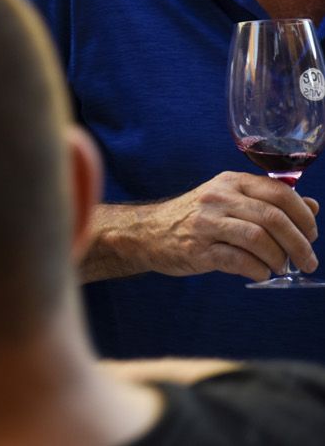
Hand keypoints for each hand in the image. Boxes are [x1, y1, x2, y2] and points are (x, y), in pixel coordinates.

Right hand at [103, 171, 320, 281]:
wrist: (147, 232)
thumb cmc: (195, 218)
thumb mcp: (230, 200)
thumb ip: (268, 201)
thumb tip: (312, 206)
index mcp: (230, 182)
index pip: (279, 192)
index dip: (303, 215)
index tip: (312, 234)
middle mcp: (218, 198)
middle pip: (272, 217)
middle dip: (299, 244)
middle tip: (309, 261)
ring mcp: (206, 223)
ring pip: (258, 239)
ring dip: (279, 259)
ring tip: (280, 268)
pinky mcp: (198, 249)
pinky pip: (239, 261)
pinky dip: (258, 270)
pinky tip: (260, 273)